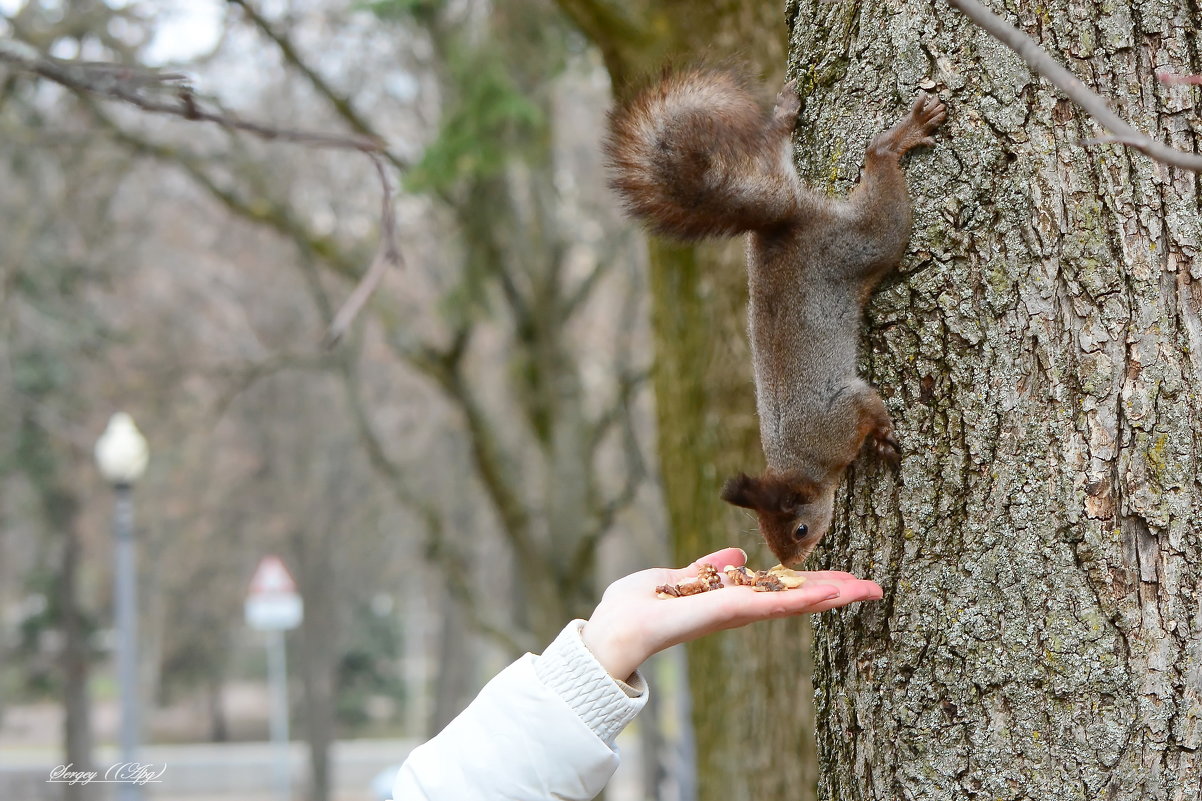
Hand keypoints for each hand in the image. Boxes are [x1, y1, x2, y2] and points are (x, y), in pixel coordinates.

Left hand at [581, 546, 882, 680]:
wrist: (611, 631)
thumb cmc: (632, 608)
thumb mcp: (673, 579)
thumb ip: (704, 570)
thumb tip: (733, 556)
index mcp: (728, 599)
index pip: (778, 590)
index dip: (812, 584)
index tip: (846, 578)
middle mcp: (736, 610)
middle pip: (793, 599)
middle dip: (833, 592)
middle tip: (873, 588)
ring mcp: (732, 614)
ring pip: (789, 603)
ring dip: (826, 595)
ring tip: (864, 589)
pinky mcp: (722, 613)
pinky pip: (766, 604)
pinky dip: (796, 599)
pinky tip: (826, 594)